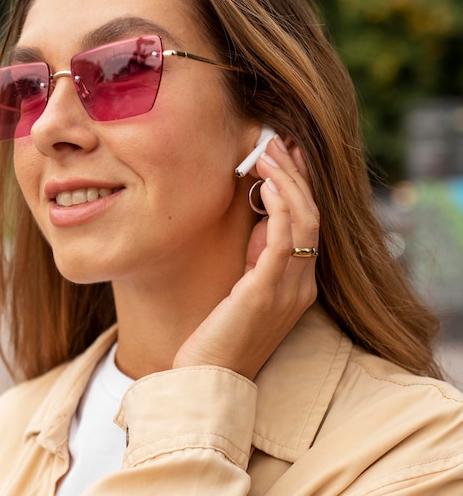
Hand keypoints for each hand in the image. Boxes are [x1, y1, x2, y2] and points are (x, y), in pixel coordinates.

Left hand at [173, 136, 318, 379]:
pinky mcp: (265, 293)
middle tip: (278, 143)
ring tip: (269, 154)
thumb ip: (259, 256)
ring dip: (288, 183)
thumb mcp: (246, 287)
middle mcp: (302, 285)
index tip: (290, 155)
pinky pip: (280, 242)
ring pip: (302, 223)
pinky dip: (277, 209)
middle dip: (297, 176)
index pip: (310, 224)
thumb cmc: (221, 330)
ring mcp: (288, 290)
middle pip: (311, 217)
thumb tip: (259, 213)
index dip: (303, 186)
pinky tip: (266, 185)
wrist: (208, 378)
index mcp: (299, 283)